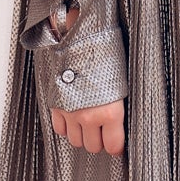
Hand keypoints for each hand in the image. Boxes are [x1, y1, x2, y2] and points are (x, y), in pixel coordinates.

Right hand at [46, 0, 125, 153]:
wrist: (79, 34)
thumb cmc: (106, 51)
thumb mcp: (122, 78)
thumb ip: (120, 104)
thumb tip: (124, 119)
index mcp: (110, 111)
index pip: (113, 145)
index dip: (117, 144)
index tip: (117, 141)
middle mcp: (89, 116)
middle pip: (93, 146)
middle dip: (100, 139)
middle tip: (104, 129)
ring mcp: (70, 112)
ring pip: (75, 140)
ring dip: (83, 134)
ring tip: (89, 122)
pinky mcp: (55, 105)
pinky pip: (59, 129)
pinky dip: (66, 126)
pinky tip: (74, 115)